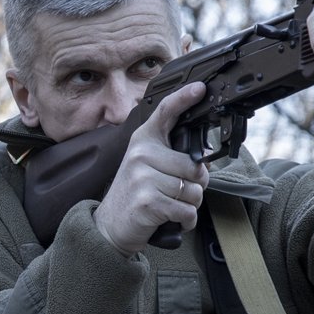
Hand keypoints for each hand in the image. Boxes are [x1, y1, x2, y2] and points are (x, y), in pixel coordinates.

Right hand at [93, 82, 209, 255]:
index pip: (166, 113)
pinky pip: (186, 210)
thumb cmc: (135, 194)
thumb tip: (204, 160)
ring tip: (172, 206)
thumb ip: (170, 156)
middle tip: (178, 192)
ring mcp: (143, 177)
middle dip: (197, 185)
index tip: (200, 88)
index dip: (184, 98)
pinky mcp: (148, 201)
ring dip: (191, 205)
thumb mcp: (147, 166)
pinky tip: (173, 219)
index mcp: (143, 141)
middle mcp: (141, 154)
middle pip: (195, 166)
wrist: (109, 225)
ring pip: (194, 191)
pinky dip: (186, 220)